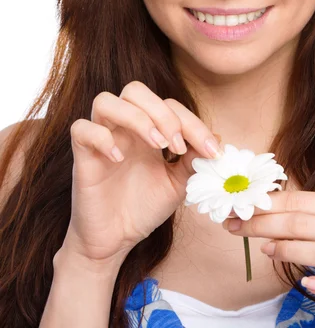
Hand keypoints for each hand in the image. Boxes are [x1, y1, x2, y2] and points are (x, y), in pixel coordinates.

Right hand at [61, 81, 222, 265]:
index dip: (193, 123)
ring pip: (105, 101)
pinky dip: (101, 137)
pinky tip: (119, 158)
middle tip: (177, 145)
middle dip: (162, 113)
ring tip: (157, 145)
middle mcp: (124, 128)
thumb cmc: (144, 208)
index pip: (169, 105)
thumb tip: (216, 137)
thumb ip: (193, 160)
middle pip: (135, 90)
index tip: (211, 151)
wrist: (115, 241)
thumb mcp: (177, 184)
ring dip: (136, 118)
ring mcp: (102, 139)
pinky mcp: (82, 157)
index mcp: (148, 129)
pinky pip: (81, 129)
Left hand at [222, 190, 314, 320]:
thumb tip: (256, 206)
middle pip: (304, 224)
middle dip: (264, 224)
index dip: (267, 204)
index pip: (302, 201)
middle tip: (238, 226)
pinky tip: (306, 282)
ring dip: (285, 250)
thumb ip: (304, 212)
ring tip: (265, 249)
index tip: (240, 208)